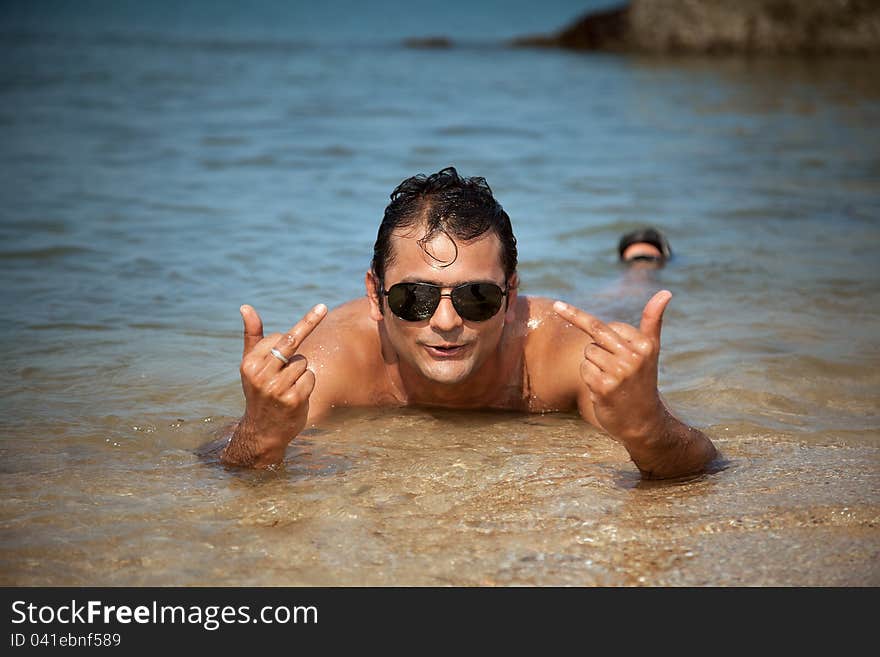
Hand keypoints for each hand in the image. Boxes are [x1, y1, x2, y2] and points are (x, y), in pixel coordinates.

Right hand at [227, 303, 326, 465]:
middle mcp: (260, 375)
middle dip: (309, 324)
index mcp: (249, 364)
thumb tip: (246, 307)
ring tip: (287, 386)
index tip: (320, 309)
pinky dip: (308, 383)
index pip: (279, 337)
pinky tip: (295, 395)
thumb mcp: (251, 364)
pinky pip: (310, 377)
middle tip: (323, 307)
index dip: (289, 338)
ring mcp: (277, 388)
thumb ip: (252, 335)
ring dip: (301, 371)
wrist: (263, 430)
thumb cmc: (259, 391)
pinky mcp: (293, 399)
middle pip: (291, 343)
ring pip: (303, 362)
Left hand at [553, 291, 670, 443]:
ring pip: (588, 353)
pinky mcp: (604, 387)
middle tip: (556, 305)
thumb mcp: (650, 350)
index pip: (607, 325)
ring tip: (611, 378)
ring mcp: (619, 373)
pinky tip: (604, 389)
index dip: (600, 333)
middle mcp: (634, 358)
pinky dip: (589, 378)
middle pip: (594, 332)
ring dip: (593, 365)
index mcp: (645, 345)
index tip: (563, 305)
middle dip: (572, 317)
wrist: (643, 422)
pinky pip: (584, 370)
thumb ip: (653, 320)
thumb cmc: (643, 381)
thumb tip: (666, 292)